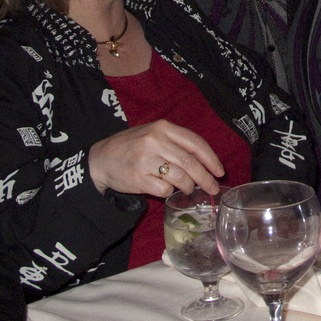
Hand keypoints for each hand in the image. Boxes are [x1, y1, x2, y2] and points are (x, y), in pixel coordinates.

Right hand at [88, 119, 223, 196]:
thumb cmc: (132, 147)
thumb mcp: (153, 135)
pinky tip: (163, 188)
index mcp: (162, 127)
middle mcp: (155, 141)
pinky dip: (168, 192)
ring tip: (187, 189)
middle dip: (206, 179)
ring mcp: (146, 160)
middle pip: (191, 163)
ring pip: (181, 178)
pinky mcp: (139, 178)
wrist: (100, 159)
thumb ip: (176, 144)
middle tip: (213, 189)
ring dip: (188, 187)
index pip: (195, 143)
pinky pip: (164, 190)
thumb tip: (205, 163)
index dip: (211, 159)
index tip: (220, 171)